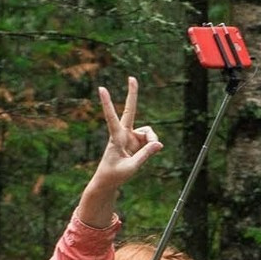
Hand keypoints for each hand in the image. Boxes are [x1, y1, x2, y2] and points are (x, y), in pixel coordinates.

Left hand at [75, 78, 162, 223]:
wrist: (108, 181)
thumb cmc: (114, 175)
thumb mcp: (131, 167)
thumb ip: (146, 155)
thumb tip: (159, 143)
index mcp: (115, 138)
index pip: (111, 117)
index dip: (107, 103)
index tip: (101, 88)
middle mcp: (123, 134)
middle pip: (130, 111)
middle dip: (132, 95)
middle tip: (132, 77)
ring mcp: (130, 137)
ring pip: (148, 132)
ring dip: (152, 140)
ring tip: (153, 150)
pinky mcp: (136, 142)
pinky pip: (150, 140)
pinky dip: (153, 146)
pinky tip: (151, 151)